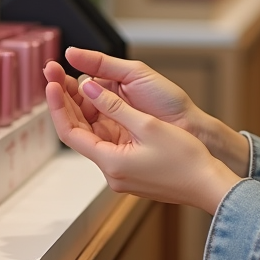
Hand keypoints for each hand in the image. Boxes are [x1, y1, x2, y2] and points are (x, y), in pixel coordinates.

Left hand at [46, 76, 241, 213]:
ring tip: (73, 83)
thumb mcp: (148, 126)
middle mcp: (111, 172)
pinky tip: (100, 102)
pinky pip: (107, 142)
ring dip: (82, 111)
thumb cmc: (185, 159)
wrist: (208, 185)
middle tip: (56, 74)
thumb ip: (114, 106)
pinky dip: (100, 121)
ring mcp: (120, 173)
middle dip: (66, 103)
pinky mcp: (130, 170)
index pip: (70, 132)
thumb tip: (88, 88)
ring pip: (92, 136)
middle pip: (78, 133)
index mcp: (111, 163)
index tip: (51, 82)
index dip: (57, 106)